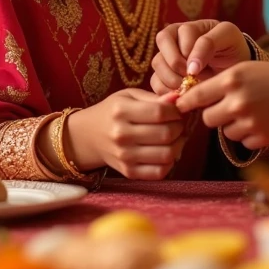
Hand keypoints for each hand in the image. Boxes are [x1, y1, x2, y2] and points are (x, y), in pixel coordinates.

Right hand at [66, 89, 184, 179]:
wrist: (89, 136)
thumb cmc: (113, 111)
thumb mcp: (129, 96)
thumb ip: (154, 97)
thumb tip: (178, 98)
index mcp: (121, 111)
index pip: (160, 112)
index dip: (176, 111)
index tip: (177, 109)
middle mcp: (121, 135)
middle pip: (166, 134)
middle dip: (180, 127)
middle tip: (179, 122)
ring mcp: (124, 156)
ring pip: (167, 154)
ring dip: (179, 144)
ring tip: (177, 136)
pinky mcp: (128, 172)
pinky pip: (159, 172)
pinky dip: (170, 162)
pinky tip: (168, 151)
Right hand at [150, 20, 250, 95]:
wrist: (235, 68)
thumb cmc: (232, 48)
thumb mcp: (227, 38)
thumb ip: (208, 44)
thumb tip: (189, 68)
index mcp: (188, 27)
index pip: (179, 34)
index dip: (187, 53)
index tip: (198, 69)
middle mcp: (173, 39)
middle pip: (162, 46)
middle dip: (175, 66)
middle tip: (190, 79)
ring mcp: (166, 57)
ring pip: (157, 65)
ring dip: (171, 79)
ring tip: (189, 88)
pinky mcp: (164, 75)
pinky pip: (156, 82)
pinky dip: (166, 91)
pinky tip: (182, 95)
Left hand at [174, 61, 268, 150]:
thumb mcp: (242, 70)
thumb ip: (216, 83)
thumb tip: (187, 99)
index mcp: (232, 80)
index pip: (197, 95)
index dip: (186, 101)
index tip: (180, 104)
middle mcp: (237, 102)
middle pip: (207, 118)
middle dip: (213, 114)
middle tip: (226, 106)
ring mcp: (249, 122)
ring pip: (224, 131)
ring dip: (231, 124)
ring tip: (249, 111)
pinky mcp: (259, 138)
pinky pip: (241, 141)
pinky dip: (247, 134)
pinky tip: (260, 121)